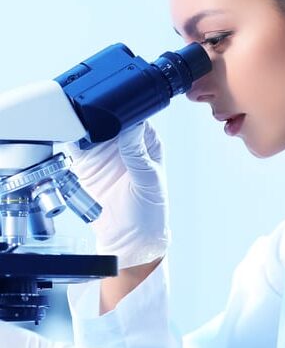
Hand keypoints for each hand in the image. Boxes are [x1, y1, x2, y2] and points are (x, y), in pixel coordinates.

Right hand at [64, 121, 170, 268]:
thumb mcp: (148, 181)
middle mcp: (124, 142)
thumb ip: (137, 153)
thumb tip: (131, 124)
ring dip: (84, 125)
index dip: (123, 109)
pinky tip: (72, 141)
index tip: (114, 109)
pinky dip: (70, 139)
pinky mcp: (86, 163)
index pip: (134, 115)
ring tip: (82, 129)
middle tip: (94, 117)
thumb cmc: (150, 212)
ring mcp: (104, 152)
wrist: (129, 238)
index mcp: (146, 141)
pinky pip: (75, 145)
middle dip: (100, 115)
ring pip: (90, 128)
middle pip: (108, 118)